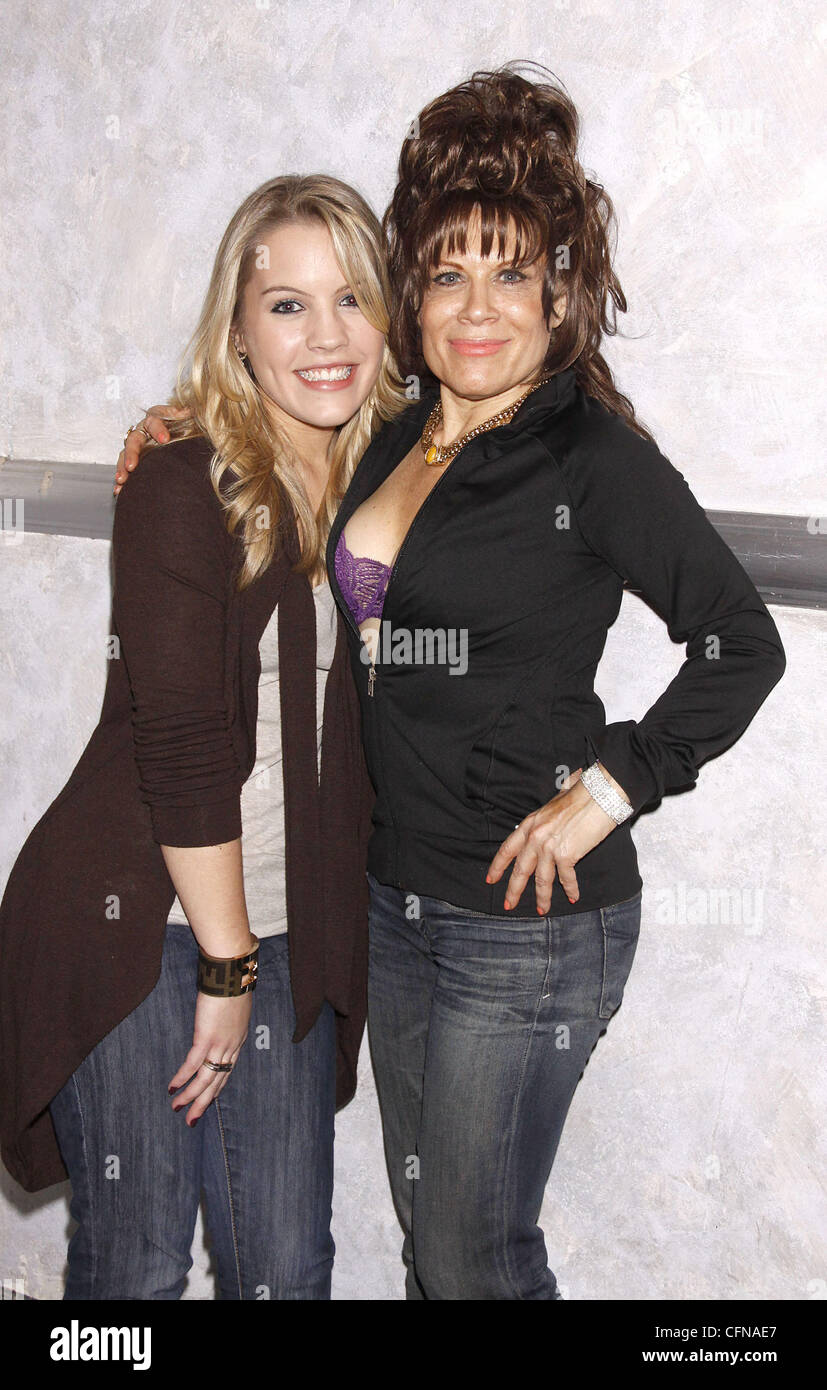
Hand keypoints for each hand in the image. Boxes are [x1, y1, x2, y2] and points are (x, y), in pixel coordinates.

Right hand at [113, 403, 190, 494]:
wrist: (181, 435)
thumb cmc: (184, 425)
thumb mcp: (186, 417)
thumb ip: (185, 414)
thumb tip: (189, 410)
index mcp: (156, 419)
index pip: (154, 421)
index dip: (158, 429)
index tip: (165, 439)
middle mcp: (143, 431)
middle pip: (134, 440)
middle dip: (132, 453)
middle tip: (132, 466)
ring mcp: (137, 446)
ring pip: (125, 455)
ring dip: (122, 467)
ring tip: (122, 480)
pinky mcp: (134, 460)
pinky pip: (125, 469)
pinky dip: (122, 479)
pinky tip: (119, 489)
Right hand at [168, 990, 252, 1125]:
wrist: (231, 972)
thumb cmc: (232, 982)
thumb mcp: (234, 1005)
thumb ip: (227, 1017)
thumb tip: (218, 1018)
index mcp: (238, 1039)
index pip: (228, 1070)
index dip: (216, 1087)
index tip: (207, 1099)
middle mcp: (231, 1046)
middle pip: (217, 1082)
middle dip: (203, 1102)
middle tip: (191, 1120)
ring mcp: (219, 1044)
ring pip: (205, 1079)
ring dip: (190, 1096)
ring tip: (178, 1109)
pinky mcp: (206, 1038)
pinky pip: (193, 1065)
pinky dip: (182, 1078)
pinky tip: (172, 1088)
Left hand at [485, 765, 626, 913]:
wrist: (598, 795)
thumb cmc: (579, 796)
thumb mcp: (552, 806)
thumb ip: (544, 821)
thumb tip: (544, 828)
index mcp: (529, 824)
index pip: (507, 849)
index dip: (498, 866)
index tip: (491, 879)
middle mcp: (535, 837)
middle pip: (520, 870)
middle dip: (513, 890)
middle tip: (509, 904)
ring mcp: (549, 847)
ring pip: (541, 880)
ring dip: (542, 898)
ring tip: (542, 910)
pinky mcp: (566, 855)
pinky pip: (566, 878)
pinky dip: (571, 889)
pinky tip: (573, 896)